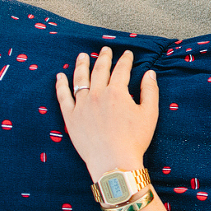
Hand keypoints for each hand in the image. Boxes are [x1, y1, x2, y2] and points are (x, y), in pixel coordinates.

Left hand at [55, 47, 158, 177]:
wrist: (114, 161)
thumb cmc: (135, 139)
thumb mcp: (149, 114)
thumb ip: (150, 91)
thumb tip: (150, 74)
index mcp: (117, 93)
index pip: (121, 70)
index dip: (125, 60)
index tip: (127, 54)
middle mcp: (97, 95)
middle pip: (99, 70)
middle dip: (103, 58)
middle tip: (105, 50)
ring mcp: (82, 105)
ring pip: (80, 79)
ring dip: (81, 65)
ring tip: (82, 56)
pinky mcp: (71, 117)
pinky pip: (63, 97)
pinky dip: (61, 85)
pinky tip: (60, 76)